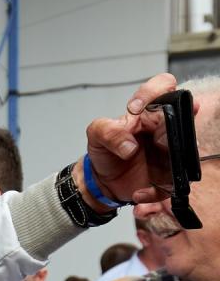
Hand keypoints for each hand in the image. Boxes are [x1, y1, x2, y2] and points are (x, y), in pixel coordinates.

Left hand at [76, 73, 178, 209]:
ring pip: (185, 153)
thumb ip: (107, 131)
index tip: (134, 109)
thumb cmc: (105, 151)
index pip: (163, 86)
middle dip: (169, 129)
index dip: (155, 91)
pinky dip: (155, 192)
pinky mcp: (171, 175)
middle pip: (183, 118)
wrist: (102, 181)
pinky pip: (173, 184)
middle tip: (155, 142)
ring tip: (148, 174)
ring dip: (169, 166)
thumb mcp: (96, 135)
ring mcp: (171, 152)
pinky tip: (138, 194)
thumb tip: (130, 146)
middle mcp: (164, 129)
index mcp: (148, 113)